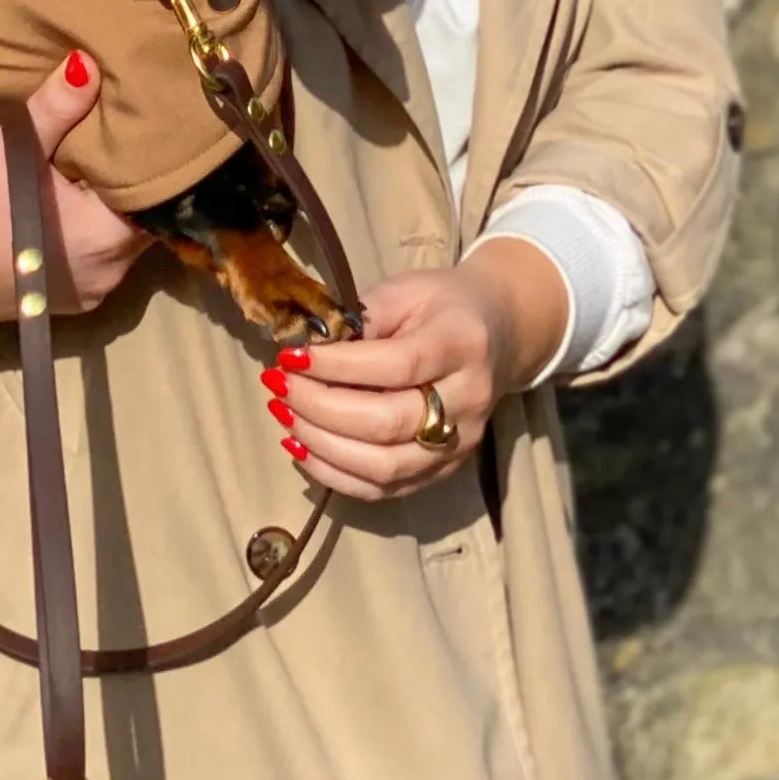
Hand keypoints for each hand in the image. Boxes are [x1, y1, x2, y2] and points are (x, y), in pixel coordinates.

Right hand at [0, 51, 150, 322]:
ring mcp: (80, 297)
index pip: (159, 197)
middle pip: (140, 223)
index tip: (144, 132)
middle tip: (120, 143)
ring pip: (116, 246)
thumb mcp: (12, 149)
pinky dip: (86, 238)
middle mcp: (106, 276)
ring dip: (107, 215)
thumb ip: (59, 107)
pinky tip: (64, 210)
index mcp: (107, 238)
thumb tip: (92, 62)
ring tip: (93, 172)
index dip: (152, 164)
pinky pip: (90, 265)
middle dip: (131, 187)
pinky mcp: (53, 307)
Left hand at [259, 239, 569, 502]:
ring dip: (322, 446)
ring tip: (284, 416)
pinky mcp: (444, 471)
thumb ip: (361, 318)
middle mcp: (468, 399)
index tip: (290, 357)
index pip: (397, 365)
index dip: (337, 367)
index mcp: (461, 343)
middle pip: (388, 422)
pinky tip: (301, 448)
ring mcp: (460, 443)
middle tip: (278, 387)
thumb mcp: (405, 290)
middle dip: (320, 408)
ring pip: (384, 466)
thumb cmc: (441, 305)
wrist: (500, 332)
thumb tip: (308, 350)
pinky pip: (384, 489)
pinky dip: (335, 475)